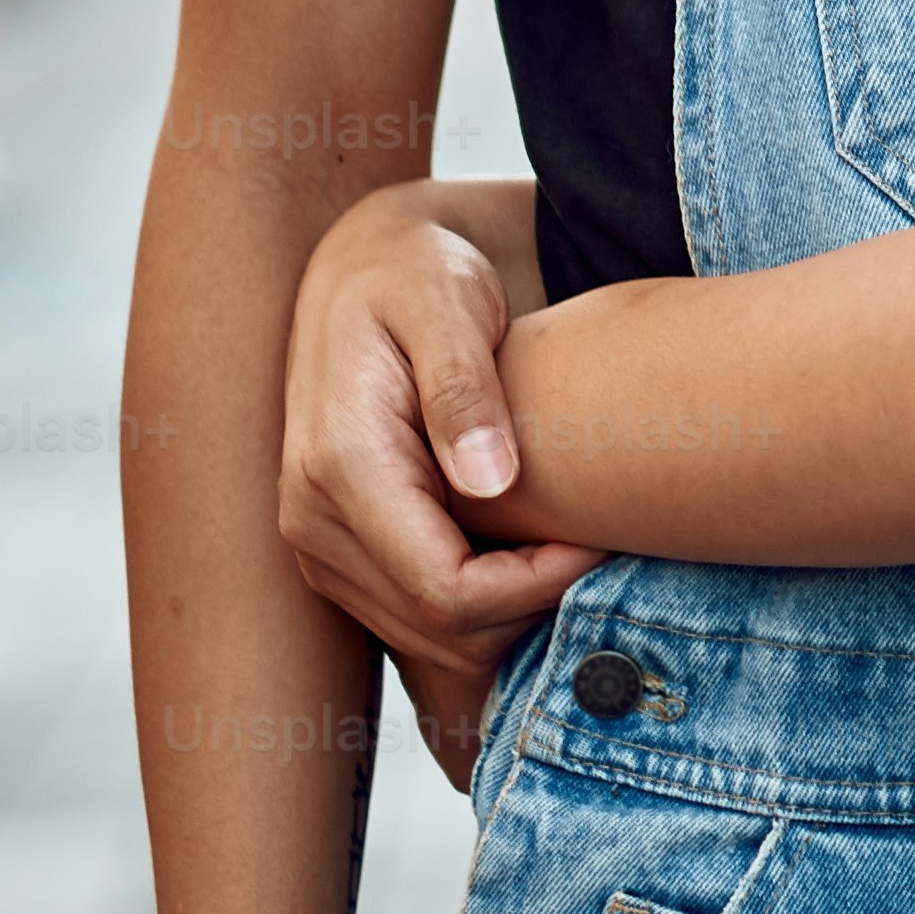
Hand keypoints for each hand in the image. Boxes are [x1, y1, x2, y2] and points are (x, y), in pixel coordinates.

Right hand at [276, 185, 595, 781]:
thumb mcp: (448, 304)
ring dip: (508, 622)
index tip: (600, 543)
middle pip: (436, 633)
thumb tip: (487, 482)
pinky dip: (480, 618)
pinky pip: (413, 623)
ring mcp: (319, 544)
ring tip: (575, 556)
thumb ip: (465, 388)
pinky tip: (533, 570)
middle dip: (529, 614)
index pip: (444, 590)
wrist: (364, 270)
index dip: (533, 588)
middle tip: (602, 552)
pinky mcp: (339, 550)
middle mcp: (312, 520)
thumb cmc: (417, 274)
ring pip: (425, 643)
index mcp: (339, 467)